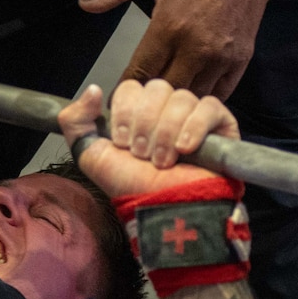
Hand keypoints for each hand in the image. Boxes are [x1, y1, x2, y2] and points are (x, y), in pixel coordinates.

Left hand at [58, 78, 239, 200]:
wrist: (164, 211)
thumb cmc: (132, 187)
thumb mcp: (91, 154)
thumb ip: (75, 121)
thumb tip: (93, 89)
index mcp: (140, 112)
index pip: (133, 86)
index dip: (125, 112)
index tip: (122, 142)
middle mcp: (167, 110)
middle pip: (157, 88)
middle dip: (145, 124)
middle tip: (143, 154)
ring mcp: (195, 116)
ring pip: (181, 98)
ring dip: (166, 132)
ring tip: (163, 161)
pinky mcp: (222, 125)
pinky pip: (209, 107)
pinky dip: (194, 127)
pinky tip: (185, 149)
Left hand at [78, 0, 278, 98]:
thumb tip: (85, 4)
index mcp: (169, 26)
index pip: (140, 72)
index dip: (125, 91)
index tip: (116, 101)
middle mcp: (195, 48)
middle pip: (165, 93)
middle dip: (149, 104)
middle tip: (137, 110)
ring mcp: (220, 58)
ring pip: (192, 98)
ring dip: (176, 106)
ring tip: (161, 112)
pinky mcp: (240, 61)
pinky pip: (219, 94)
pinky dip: (202, 101)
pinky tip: (189, 103)